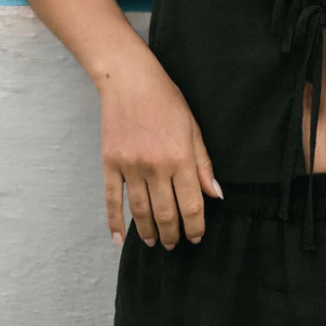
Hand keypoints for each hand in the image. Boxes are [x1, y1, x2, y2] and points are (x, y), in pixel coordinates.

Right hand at [99, 53, 223, 249]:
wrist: (129, 80)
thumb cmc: (166, 100)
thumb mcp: (193, 128)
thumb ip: (203, 164)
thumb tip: (215, 194)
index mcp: (180, 158)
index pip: (191, 204)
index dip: (195, 226)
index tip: (196, 237)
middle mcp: (156, 167)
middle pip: (166, 214)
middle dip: (173, 235)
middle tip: (175, 245)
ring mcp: (130, 166)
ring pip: (140, 212)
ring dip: (149, 232)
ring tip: (156, 242)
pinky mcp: (110, 163)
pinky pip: (112, 200)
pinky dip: (115, 222)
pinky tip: (120, 238)